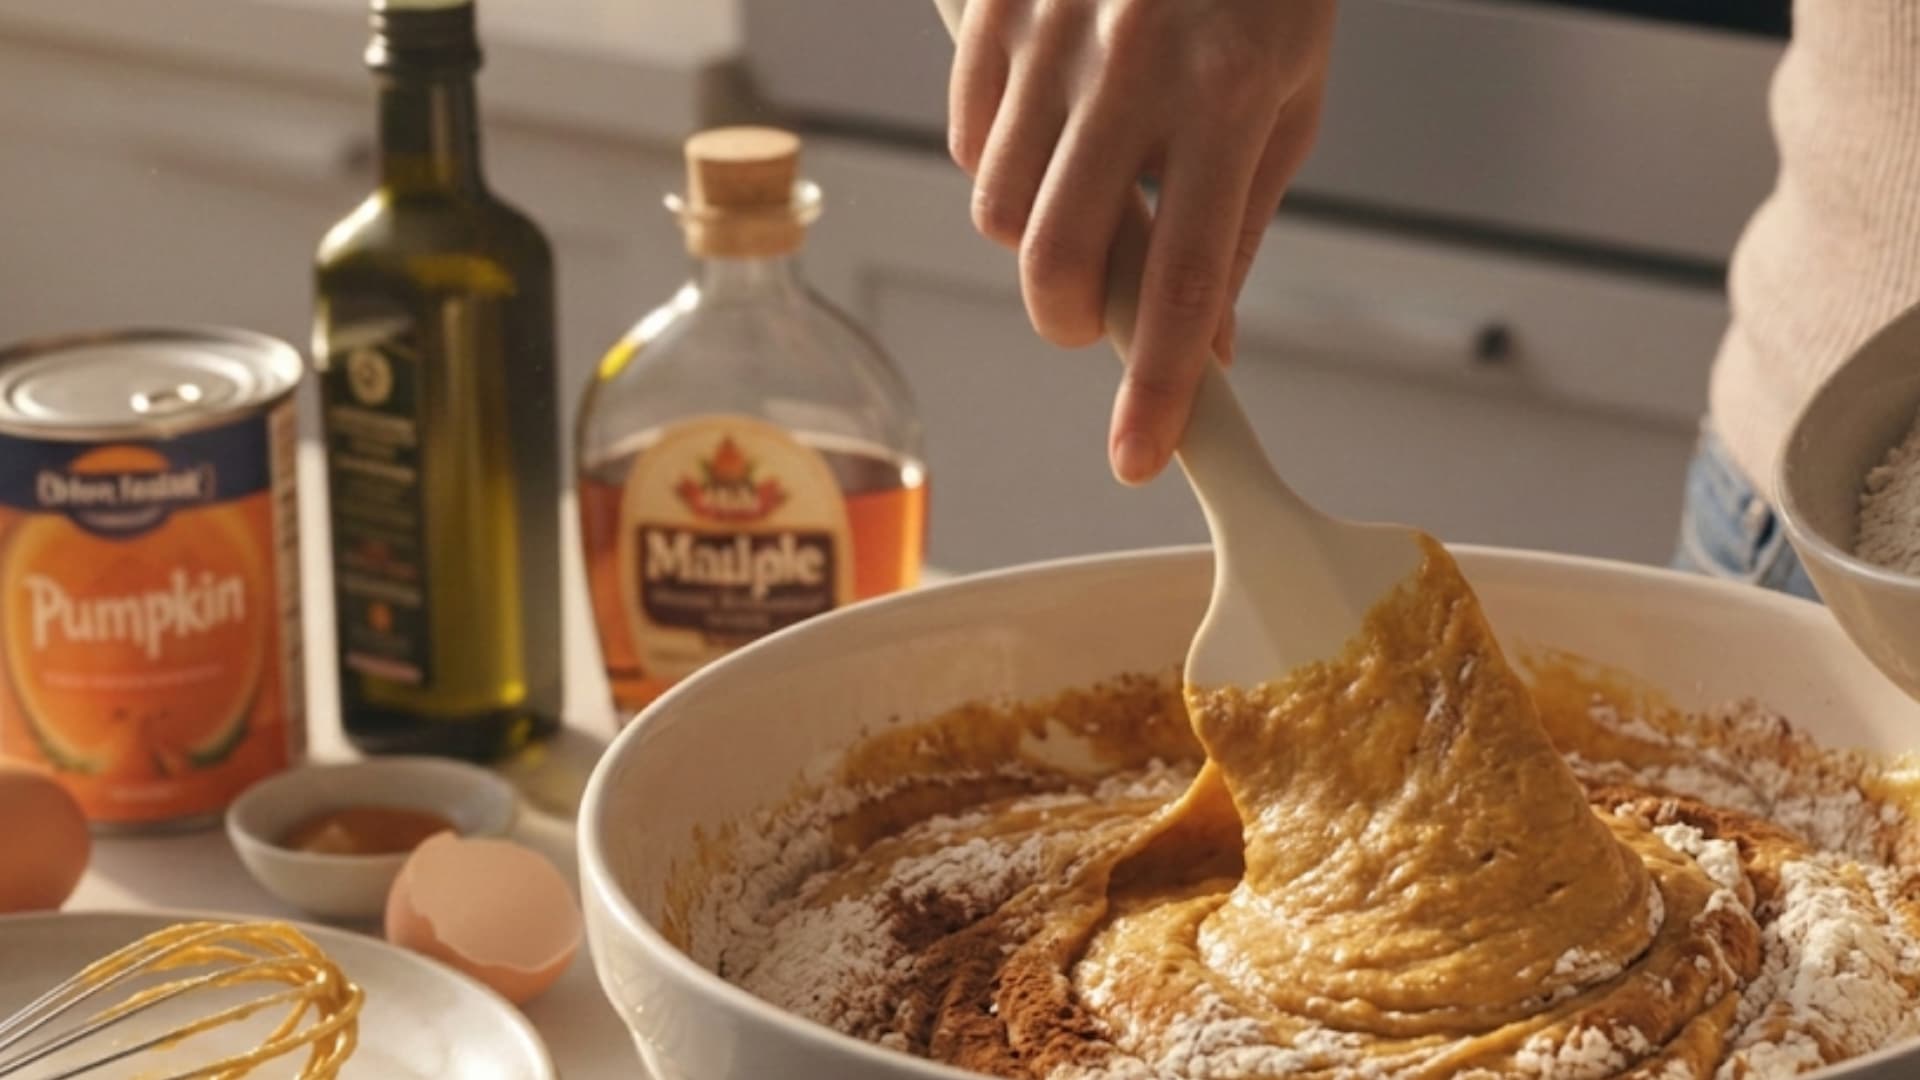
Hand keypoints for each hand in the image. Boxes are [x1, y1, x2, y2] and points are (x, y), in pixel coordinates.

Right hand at [949, 0, 1335, 483]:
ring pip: (996, 207)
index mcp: (1227, 94)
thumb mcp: (1288, 101)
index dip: (1156, 384)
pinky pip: (967, 139)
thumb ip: (1235, 229)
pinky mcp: (993, 10)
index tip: (1142, 453)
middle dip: (1069, 321)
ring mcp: (1051, 33)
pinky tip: (1048, 141)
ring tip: (1081, 199)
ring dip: (1033, 241)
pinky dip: (1000, 170)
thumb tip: (1204, 348)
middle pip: (1056, 257)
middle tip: (1094, 318)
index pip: (1183, 276)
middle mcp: (1133, 65)